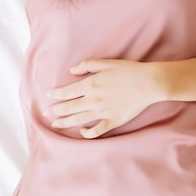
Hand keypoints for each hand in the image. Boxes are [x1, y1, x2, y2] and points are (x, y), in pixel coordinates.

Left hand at [43, 59, 164, 138]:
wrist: (148, 83)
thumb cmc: (129, 71)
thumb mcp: (107, 63)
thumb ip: (87, 65)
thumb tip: (72, 71)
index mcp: (90, 85)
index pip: (67, 92)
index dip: (56, 94)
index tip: (48, 96)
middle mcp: (93, 100)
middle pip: (69, 107)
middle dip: (56, 110)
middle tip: (46, 113)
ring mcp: (102, 112)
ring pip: (78, 119)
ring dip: (65, 122)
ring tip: (56, 124)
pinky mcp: (112, 121)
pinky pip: (96, 130)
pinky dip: (87, 133)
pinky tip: (82, 131)